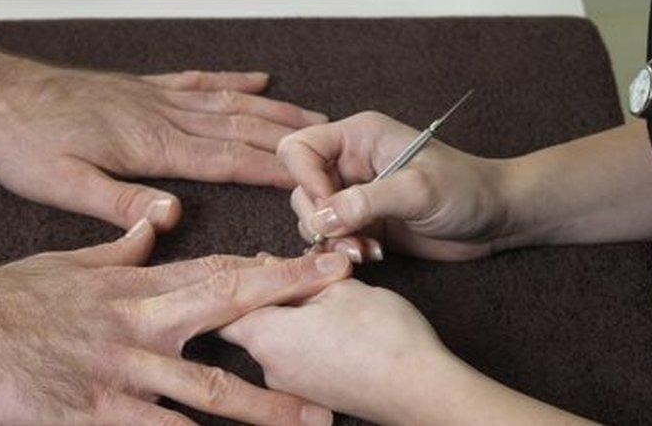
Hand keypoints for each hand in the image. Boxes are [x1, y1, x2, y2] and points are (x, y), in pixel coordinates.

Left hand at [0, 62, 327, 230]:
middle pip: (240, 127)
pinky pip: (197, 80)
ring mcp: (155, 96)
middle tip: (334, 143)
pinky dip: (231, 78)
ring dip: (273, 109)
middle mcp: (163, 116)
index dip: (272, 171)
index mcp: (151, 146)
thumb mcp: (61, 185)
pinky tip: (256, 77)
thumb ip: (118, 201)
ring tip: (313, 115)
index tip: (313, 178)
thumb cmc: (24, 143)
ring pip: (228, 102)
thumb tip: (173, 216)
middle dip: (289, 138)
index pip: (226, 160)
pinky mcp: (142, 86)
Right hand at [0, 220, 350, 424]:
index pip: (220, 268)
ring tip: (318, 420)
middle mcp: (143, 322)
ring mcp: (125, 370)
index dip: (276, 265)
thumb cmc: (10, 299)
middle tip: (349, 297)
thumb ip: (121, 243)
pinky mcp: (100, 413)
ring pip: (210, 388)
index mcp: (138, 284)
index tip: (324, 258)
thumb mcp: (70, 259)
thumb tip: (156, 222)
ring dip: (268, 404)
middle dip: (292, 301)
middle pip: (231, 308)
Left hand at [222, 279, 449, 424]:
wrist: (422, 391)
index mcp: (266, 336)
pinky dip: (306, 338)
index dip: (245, 275)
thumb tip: (278, 265)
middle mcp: (268, 367)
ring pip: (276, 341)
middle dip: (270, 295)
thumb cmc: (383, 337)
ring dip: (290, 317)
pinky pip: (296, 359)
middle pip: (250, 322)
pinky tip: (332, 323)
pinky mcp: (314, 395)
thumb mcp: (341, 287)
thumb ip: (302, 275)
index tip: (265, 257)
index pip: (229, 301)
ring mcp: (291, 386)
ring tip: (322, 294)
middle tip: (297, 270)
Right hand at [278, 111, 517, 262]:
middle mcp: (350, 163)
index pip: (299, 149)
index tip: (328, 208)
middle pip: (299, 187)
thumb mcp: (418, 190)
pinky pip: (331, 238)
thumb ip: (366, 201)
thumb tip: (320, 218)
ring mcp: (355, 194)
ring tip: (366, 250)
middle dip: (320, 219)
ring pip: (312, 217)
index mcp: (358, 137)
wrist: (496, 218)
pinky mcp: (363, 223)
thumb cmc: (467, 189)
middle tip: (351, 238)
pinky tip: (373, 256)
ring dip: (332, 240)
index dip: (305, 179)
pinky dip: (343, 251)